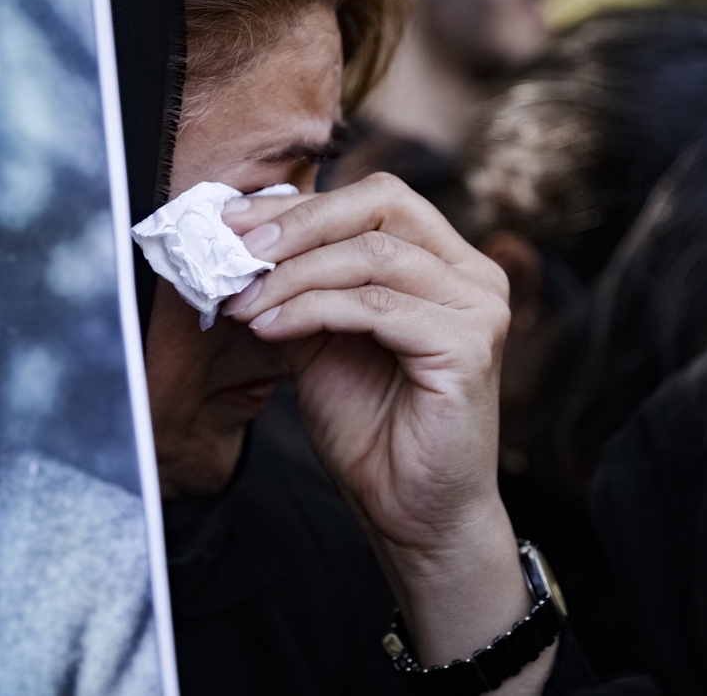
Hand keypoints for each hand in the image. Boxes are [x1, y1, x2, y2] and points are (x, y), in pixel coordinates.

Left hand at [221, 174, 552, 687]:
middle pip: (380, 204)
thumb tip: (234, 241)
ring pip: (370, 255)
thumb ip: (295, 286)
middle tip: (233, 249)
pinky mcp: (468, 345)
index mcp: (442, 260)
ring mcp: (477, 306)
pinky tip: (270, 329)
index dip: (298, 203)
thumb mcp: (319, 337)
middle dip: (295, 223)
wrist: (408, 510)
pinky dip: (311, 310)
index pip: (372, 197)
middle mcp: (470, 273)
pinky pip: (375, 306)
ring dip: (291, 276)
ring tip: (241, 303)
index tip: (231, 222)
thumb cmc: (370, 426)